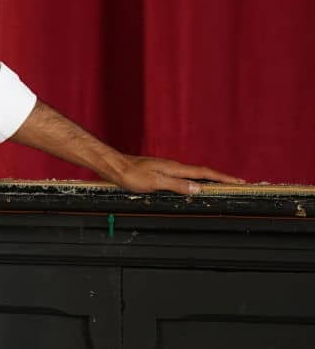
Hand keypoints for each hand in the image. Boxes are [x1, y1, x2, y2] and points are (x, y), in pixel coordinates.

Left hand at [111, 155, 245, 194]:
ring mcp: (166, 168)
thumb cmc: (131, 174)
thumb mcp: (155, 182)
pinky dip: (194, 180)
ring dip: (208, 179)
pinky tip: (192, 185)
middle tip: (237, 184)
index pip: (205, 173)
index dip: (223, 178)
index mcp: (175, 168)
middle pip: (202, 172)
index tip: (240, 182)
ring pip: (193, 174)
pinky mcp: (159, 171)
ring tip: (221, 186)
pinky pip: (183, 176)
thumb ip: (177, 185)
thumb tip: (199, 188)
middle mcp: (173, 166)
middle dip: (221, 178)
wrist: (114, 166)